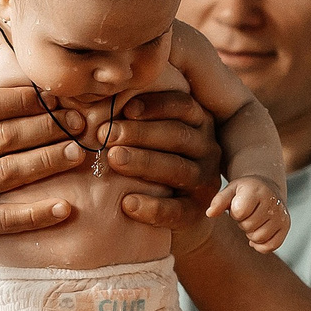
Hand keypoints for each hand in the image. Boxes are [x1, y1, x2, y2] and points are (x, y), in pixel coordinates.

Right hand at [0, 17, 87, 247]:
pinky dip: (38, 214)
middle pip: (3, 138)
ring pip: (8, 175)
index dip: (23, 99)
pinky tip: (66, 208)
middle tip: (80, 123)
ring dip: (48, 163)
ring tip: (79, 153)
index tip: (58, 94)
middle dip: (46, 129)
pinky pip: (6, 220)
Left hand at [110, 89, 223, 218]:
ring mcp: (205, 182)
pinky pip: (177, 210)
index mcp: (198, 123)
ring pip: (178, 169)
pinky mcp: (196, 213)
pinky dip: (152, 207)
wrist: (172, 216)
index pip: (183, 106)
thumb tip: (103, 94)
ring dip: (144, 162)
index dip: (156, 105)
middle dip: (140, 133)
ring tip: (113, 159)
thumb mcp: (150, 136)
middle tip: (106, 134)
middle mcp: (207, 149)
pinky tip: (127, 203)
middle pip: (178, 136)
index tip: (127, 109)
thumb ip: (135, 116)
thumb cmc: (149, 161)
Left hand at [214, 175, 289, 251]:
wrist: (267, 187)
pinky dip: (261, 245)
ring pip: (259, 238)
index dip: (234, 213)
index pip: (240, 212)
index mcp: (257, 190)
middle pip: (249, 227)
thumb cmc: (244, 191)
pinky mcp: (286, 226)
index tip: (237, 206)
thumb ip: (219, 201)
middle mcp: (272, 201)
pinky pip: (271, 246)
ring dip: (251, 233)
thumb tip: (209, 213)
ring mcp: (281, 214)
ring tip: (252, 221)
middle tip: (246, 214)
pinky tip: (257, 233)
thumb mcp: (230, 191)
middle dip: (242, 223)